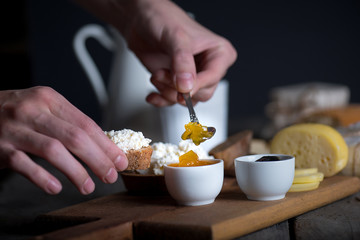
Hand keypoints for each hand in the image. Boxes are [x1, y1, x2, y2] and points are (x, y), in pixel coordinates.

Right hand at [0, 87, 127, 194]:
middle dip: (98, 159)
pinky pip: (24, 165)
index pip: (86, 124)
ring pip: (53, 151)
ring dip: (76, 171)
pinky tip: (56, 188)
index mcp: (49, 99)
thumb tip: (102, 145)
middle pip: (75, 137)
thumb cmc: (15, 112)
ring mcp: (15, 129)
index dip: (106, 144)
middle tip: (110, 175)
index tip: (119, 160)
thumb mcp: (42, 107)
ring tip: (88, 186)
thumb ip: (68, 122)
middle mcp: (33, 110)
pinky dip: (42, 178)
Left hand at [124, 0, 236, 105]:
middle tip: (163, 74)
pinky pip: (173, 101)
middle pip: (202, 93)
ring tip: (157, 75)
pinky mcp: (177, 83)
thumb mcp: (175, 37)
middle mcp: (208, 67)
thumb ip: (182, 62)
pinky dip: (161, 100)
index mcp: (219, 53)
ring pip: (186, 99)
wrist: (142, 20)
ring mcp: (192, 77)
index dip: (196, 85)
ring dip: (167, 91)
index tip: (181, 87)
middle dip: (179, 88)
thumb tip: (187, 85)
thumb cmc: (163, 19)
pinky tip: (153, 94)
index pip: (213, 78)